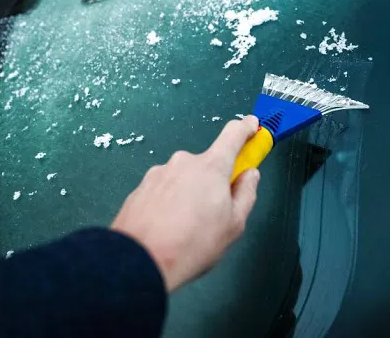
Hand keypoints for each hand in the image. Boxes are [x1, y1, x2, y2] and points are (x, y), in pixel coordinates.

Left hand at [111, 116, 261, 291]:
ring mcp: (158, 173)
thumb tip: (249, 175)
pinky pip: (163, 191)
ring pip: (183, 179)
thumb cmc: (192, 244)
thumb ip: (246, 194)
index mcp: (211, 166)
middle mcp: (183, 162)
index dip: (246, 128)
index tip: (252, 127)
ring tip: (185, 229)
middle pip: (207, 165)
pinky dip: (169, 204)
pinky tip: (167, 229)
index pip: (233, 135)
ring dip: (189, 195)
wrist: (137, 262)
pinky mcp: (140, 188)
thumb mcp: (234, 225)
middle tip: (213, 214)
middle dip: (213, 183)